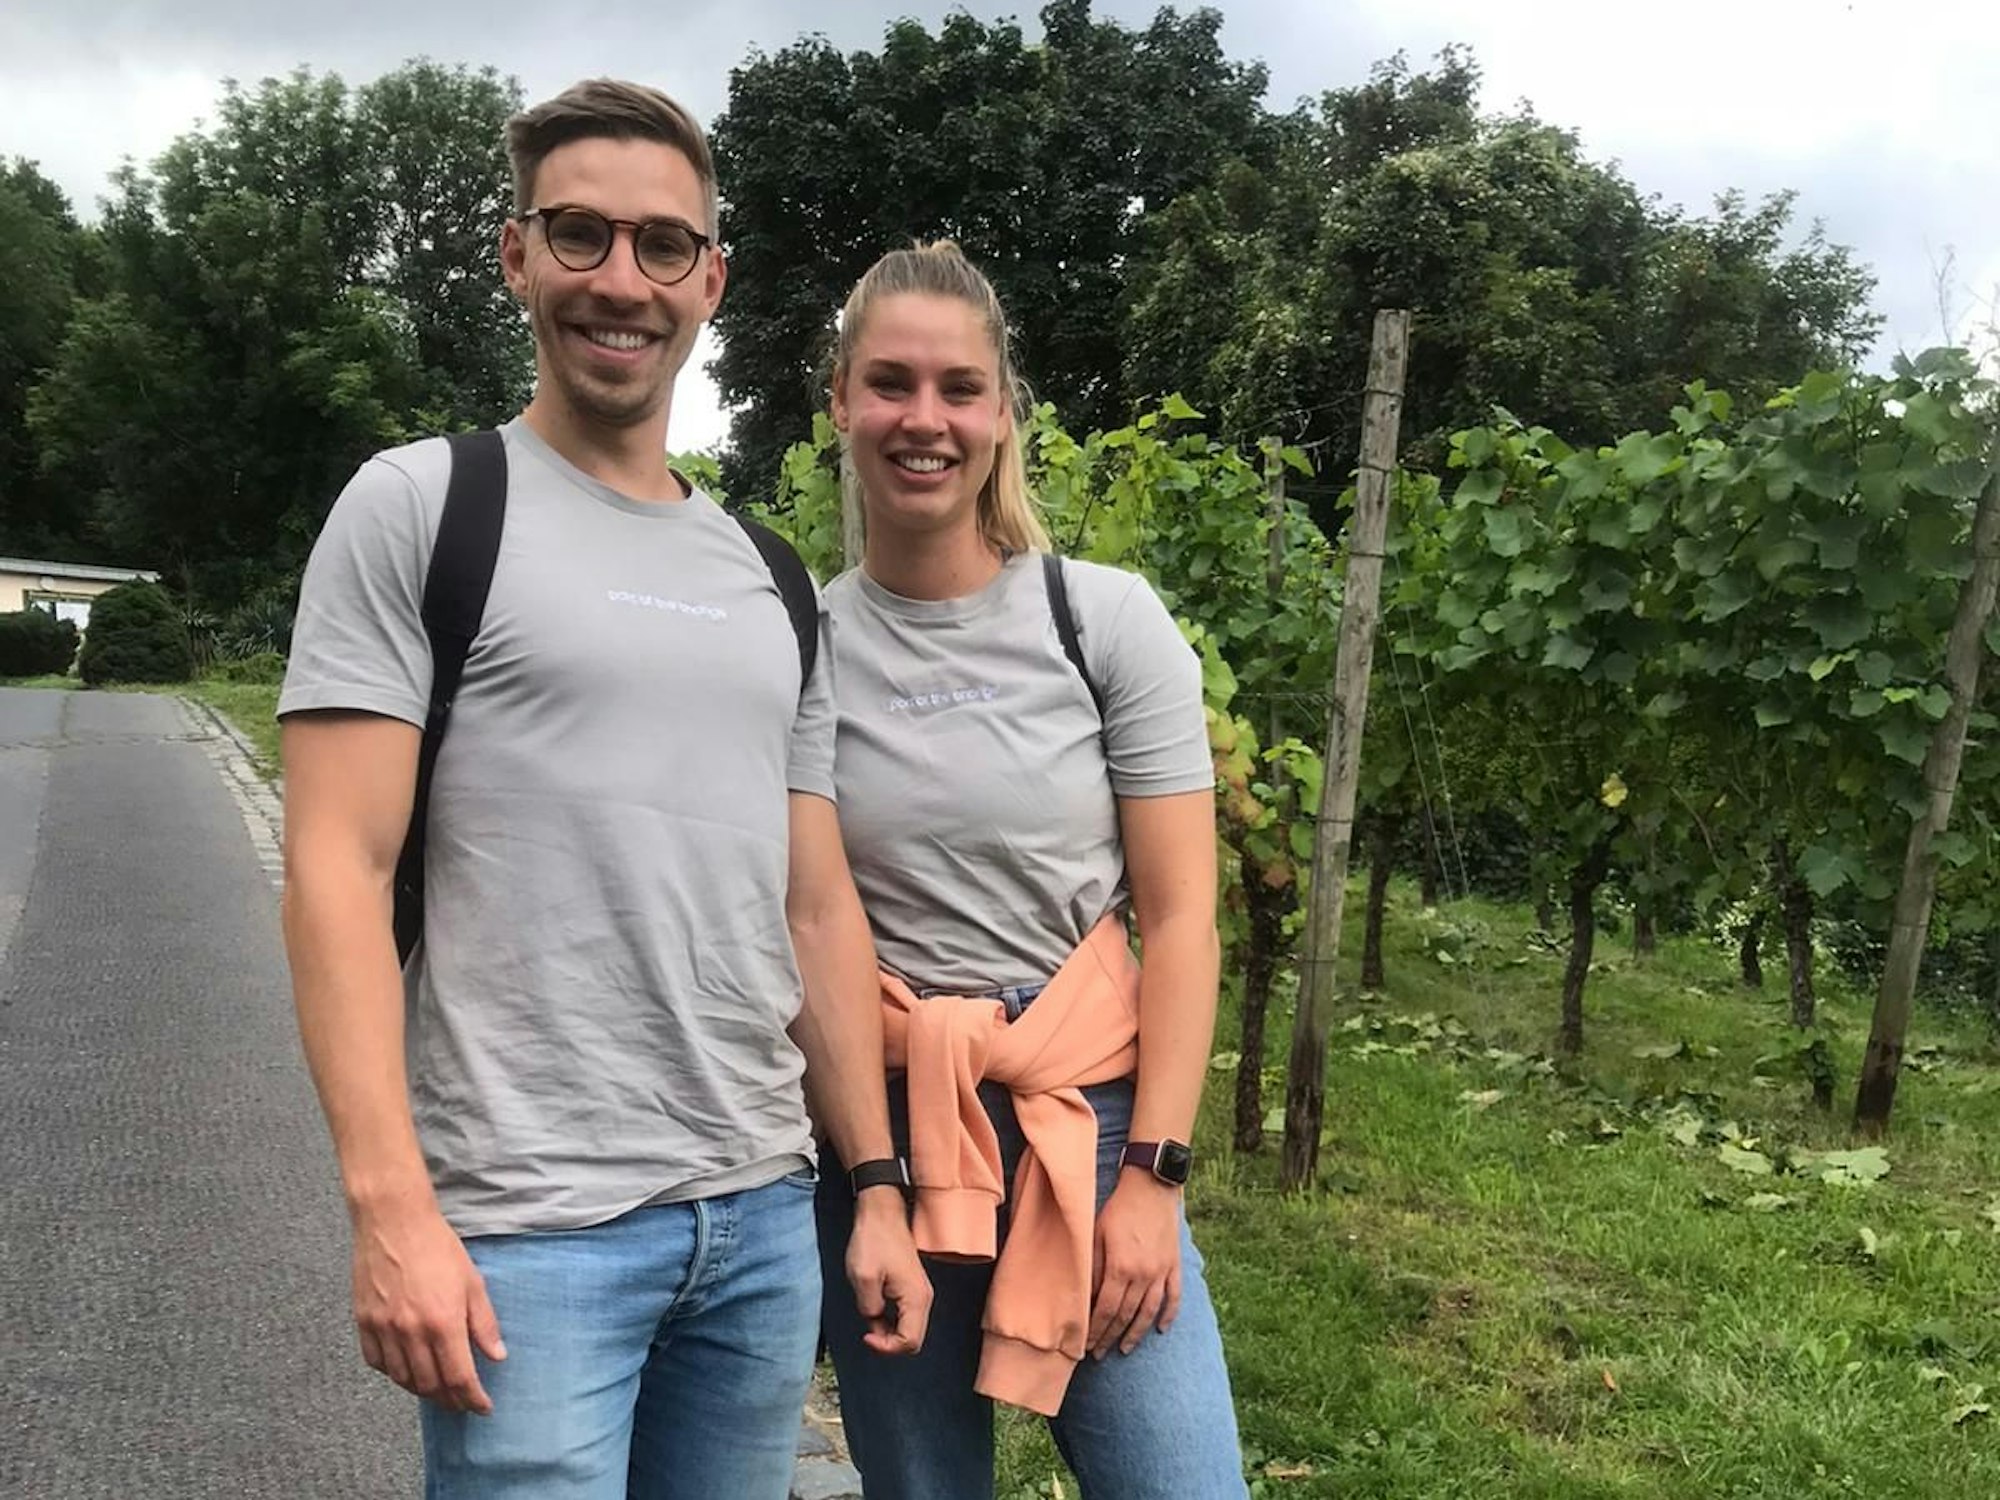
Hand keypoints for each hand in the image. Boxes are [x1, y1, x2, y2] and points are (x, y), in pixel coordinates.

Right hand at [351, 1199, 505, 1412]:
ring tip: (438, 1389)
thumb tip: (496, 1356)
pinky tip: (407, 1369)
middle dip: (449, 1399)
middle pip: (430, 1385)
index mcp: (443, 1321)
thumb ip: (484, 1323)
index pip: (460, 1377)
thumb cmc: (436, 1247)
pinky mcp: (364, 1322)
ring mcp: (384, 1329)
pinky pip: (377, 1363)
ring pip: (403, 1379)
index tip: (482, 1407)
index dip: (473, 1399)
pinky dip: (394, 1373)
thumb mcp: (472, 1281)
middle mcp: (411, 1331)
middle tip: (462, 1401)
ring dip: (423, 1390)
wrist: (394, 1221)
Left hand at [846, 1189, 933, 1356]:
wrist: (882, 1213)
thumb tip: (874, 1320)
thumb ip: (869, 1308)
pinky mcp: (912, 1287)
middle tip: (867, 1332)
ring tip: (868, 1314)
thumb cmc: (874, 1239)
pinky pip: (905, 1315)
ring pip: (909, 1329)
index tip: (866, 1336)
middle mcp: (923, 1298)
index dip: (886, 1347)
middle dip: (889, 1342)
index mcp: (915, 1298)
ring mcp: (919, 1292)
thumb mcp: (863, 1278)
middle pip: (913, 1340)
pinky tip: (874, 1307)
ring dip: (888, 1330)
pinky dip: (890, 1319)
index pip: (909, 1342)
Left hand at [1088, 1173, 1181, 1358]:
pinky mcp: (1174, 1265)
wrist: (1151, 1187)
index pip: (1105, 1310)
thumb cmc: (1118, 1209)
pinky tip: (1161, 1329)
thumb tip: (1082, 1297)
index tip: (1086, 1346)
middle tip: (1099, 1353)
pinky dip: (1168, 1316)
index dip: (1096, 1331)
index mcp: (1120, 1267)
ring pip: (1149, 1312)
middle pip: (1125, 1316)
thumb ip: (1091, 1267)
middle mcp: (1143, 1275)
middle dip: (1110, 1337)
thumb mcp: (1096, 1234)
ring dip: (1136, 1333)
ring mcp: (1161, 1272)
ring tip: (1125, 1348)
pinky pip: (1174, 1297)